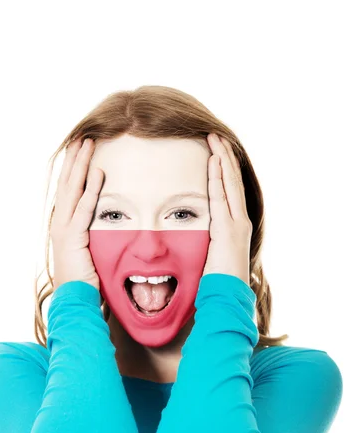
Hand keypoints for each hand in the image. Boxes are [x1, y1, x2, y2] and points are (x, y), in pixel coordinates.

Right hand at [51, 138, 103, 290]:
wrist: (74, 299)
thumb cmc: (84, 280)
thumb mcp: (88, 252)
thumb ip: (93, 235)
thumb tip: (107, 225)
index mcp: (63, 225)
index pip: (69, 190)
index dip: (74, 169)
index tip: (80, 150)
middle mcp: (60, 223)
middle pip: (67, 183)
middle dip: (75, 159)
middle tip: (82, 136)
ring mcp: (64, 229)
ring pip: (73, 189)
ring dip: (81, 165)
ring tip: (87, 143)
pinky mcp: (73, 237)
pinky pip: (84, 208)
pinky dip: (91, 189)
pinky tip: (97, 172)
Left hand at [202, 133, 251, 286]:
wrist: (226, 296)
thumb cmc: (216, 282)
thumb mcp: (210, 256)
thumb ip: (206, 242)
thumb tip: (195, 238)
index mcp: (234, 227)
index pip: (229, 192)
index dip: (223, 171)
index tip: (215, 152)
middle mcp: (239, 221)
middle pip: (232, 181)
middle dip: (224, 157)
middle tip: (215, 135)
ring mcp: (237, 223)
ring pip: (230, 184)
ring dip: (222, 159)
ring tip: (216, 139)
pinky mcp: (230, 228)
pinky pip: (222, 196)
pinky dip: (219, 177)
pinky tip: (214, 159)